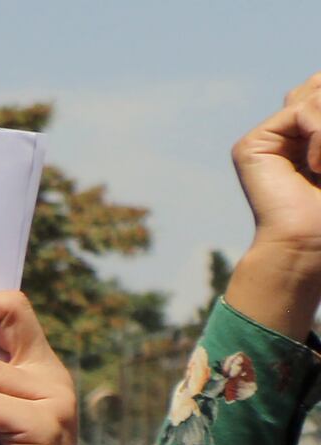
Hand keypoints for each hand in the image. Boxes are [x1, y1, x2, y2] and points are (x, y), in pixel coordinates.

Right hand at [228, 74, 320, 339]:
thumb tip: (317, 81)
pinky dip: (320, 136)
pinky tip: (315, 167)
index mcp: (312, 132)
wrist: (309, 243)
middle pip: (319, 82)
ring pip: (316, 92)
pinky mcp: (252, 145)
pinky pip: (303, 111)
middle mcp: (288, 130)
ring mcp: (269, 136)